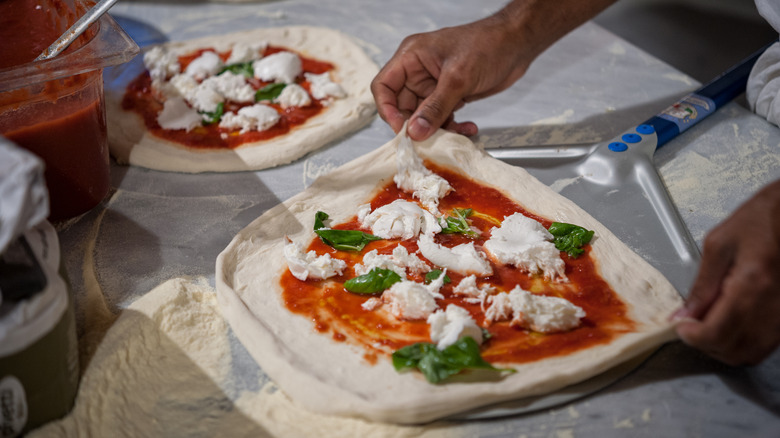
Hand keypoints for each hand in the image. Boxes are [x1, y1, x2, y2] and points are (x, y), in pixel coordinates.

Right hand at [371, 15, 528, 140]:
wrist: (517, 44)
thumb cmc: (488, 45)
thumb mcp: (458, 78)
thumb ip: (435, 107)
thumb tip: (415, 132)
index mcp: (411, 57)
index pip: (384, 87)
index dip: (388, 110)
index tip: (402, 130)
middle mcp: (418, 72)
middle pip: (402, 106)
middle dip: (416, 125)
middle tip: (430, 140)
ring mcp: (434, 85)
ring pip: (423, 116)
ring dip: (438, 129)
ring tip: (455, 133)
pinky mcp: (449, 95)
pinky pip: (442, 117)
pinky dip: (453, 126)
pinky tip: (468, 127)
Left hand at [675, 179, 779, 364]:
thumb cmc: (763, 218)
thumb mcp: (718, 244)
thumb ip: (701, 283)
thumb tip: (686, 312)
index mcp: (752, 285)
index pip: (717, 333)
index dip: (692, 337)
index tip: (680, 327)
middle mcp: (773, 306)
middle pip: (734, 350)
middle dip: (706, 345)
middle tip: (691, 326)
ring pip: (752, 353)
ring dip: (725, 347)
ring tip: (708, 324)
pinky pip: (766, 344)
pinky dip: (744, 343)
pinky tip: (730, 323)